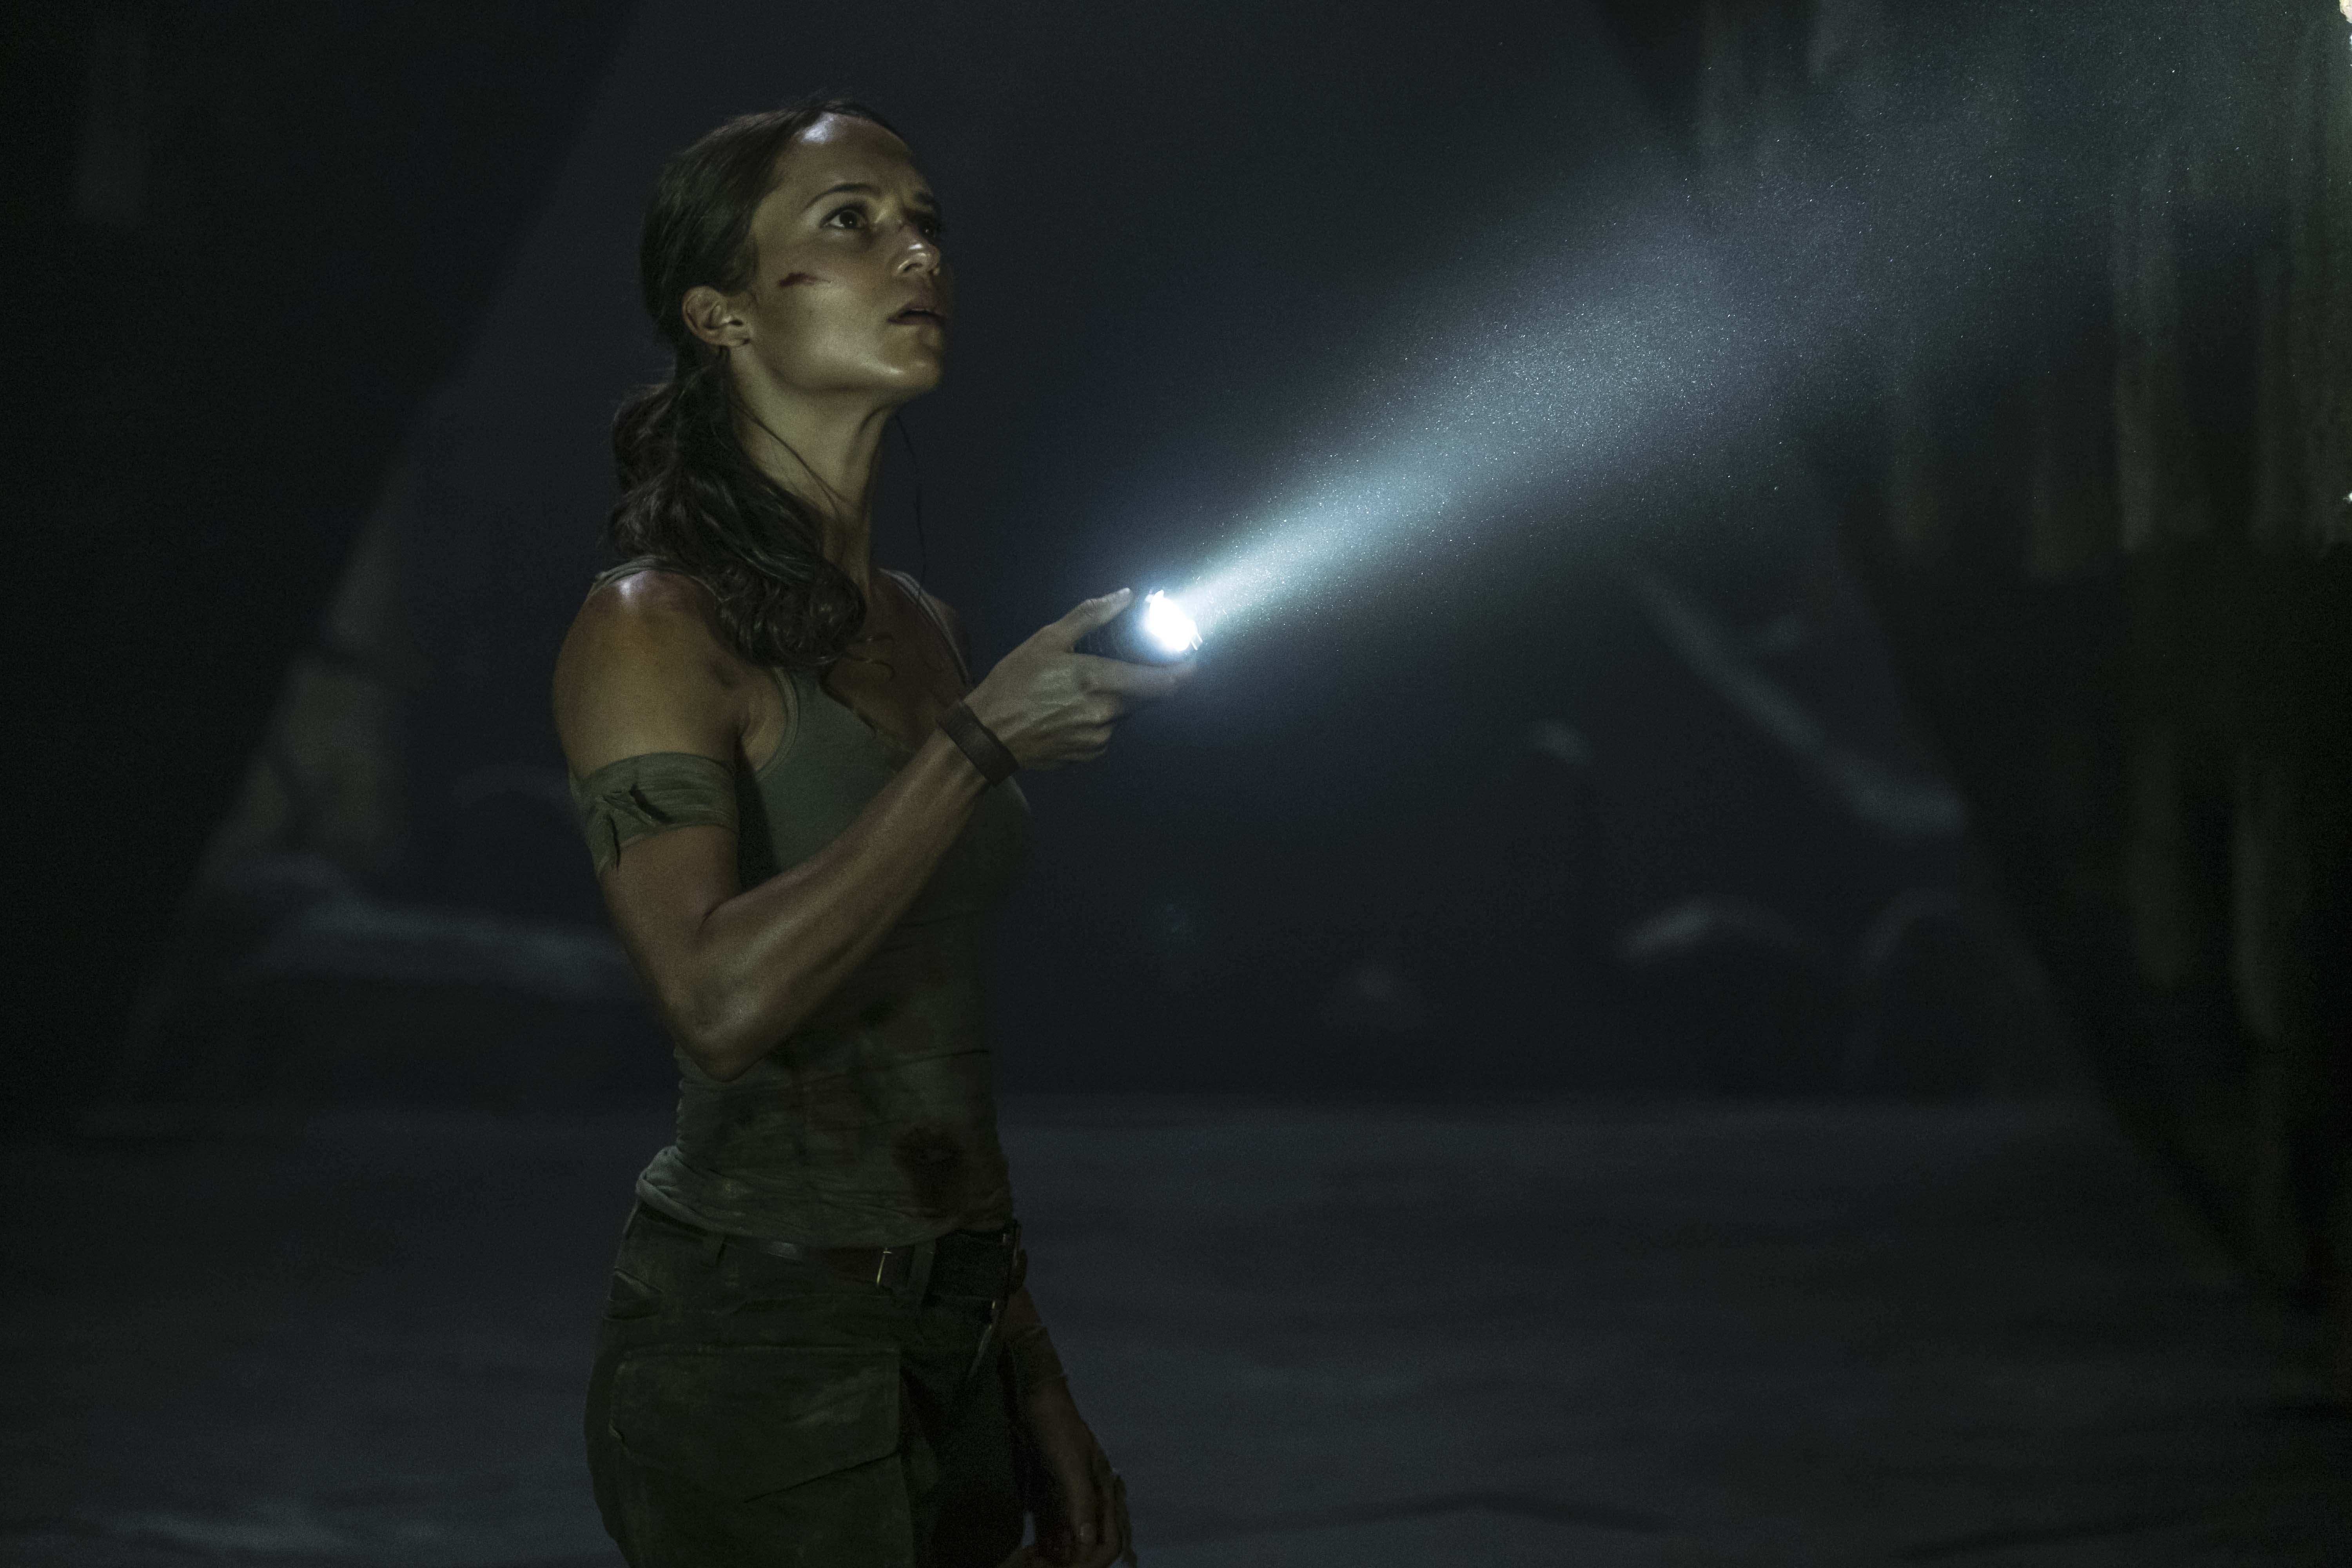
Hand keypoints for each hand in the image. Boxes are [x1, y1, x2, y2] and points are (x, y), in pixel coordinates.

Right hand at [964, 589, 1193, 770]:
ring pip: (1127, 713)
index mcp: (1100, 681)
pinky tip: (1072, 707)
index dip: (1185, 670)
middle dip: (1147, 678)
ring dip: (1120, 697)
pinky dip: (1102, 715)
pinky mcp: (1089, 755)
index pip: (1164, 683)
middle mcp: (1107, 714)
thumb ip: (1090, 616)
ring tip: (1086, 685)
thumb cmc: (1013, 683)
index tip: (1192, 658)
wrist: (987, 736)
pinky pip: (1107, 731)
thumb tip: (1125, 596)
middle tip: (1133, 661)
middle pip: (1149, 697)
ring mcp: (1100, 740)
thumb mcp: (1047, 640)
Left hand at [1015, 1381, 1133, 1566]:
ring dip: (1055, 1559)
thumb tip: (1086, 1543)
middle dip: (1069, 1564)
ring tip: (1029, 1563)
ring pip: (1070, 1545)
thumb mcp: (1070, 1462)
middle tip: (1037, 1567)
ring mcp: (1072, 1499)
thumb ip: (1081, 1501)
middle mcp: (1092, 1501)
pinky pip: (1054, 1533)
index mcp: (1103, 1494)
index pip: (1107, 1542)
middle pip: (1088, 1548)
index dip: (1088, 1562)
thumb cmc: (1055, 1426)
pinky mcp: (1054, 1496)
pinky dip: (1044, 1548)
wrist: (1035, 1397)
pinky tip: (1029, 1553)